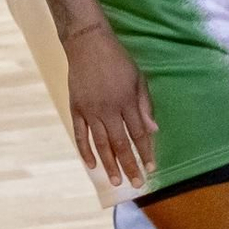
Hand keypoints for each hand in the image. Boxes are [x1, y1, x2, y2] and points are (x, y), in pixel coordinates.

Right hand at [64, 20, 155, 187]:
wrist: (87, 44)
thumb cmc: (117, 60)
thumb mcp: (138, 78)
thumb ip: (144, 105)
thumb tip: (153, 130)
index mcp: (126, 102)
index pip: (139, 134)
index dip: (146, 152)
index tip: (151, 168)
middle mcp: (108, 110)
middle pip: (121, 144)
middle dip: (130, 165)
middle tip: (136, 184)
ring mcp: (90, 111)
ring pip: (101, 144)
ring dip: (110, 164)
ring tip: (116, 180)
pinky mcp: (76, 109)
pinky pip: (81, 135)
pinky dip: (86, 151)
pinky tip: (92, 165)